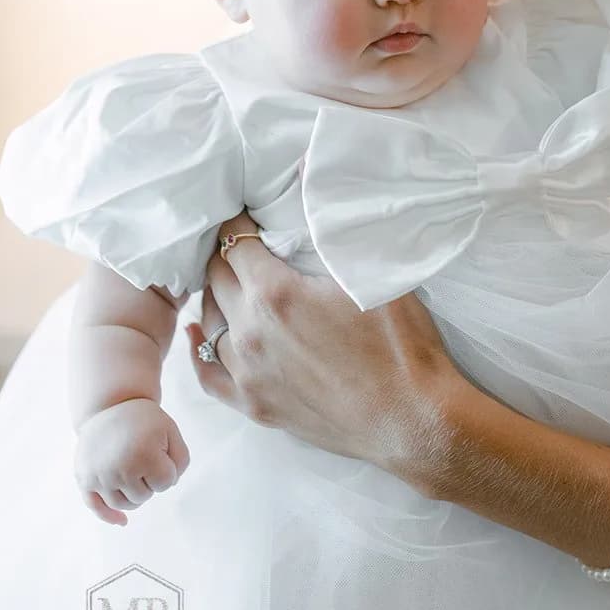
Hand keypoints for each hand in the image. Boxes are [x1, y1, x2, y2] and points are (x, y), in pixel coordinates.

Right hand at [74, 399, 190, 525]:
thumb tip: (168, 486)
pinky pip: (95, 506)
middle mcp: (119, 469)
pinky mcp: (84, 478)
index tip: (161, 452)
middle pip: (145, 496)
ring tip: (134, 470)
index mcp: (144, 455)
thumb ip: (181, 460)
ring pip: (124, 504)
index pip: (166, 483)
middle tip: (144, 456)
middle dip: (149, 481)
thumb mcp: (172, 431)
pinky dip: (108, 516)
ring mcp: (99, 475)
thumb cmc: (145, 421)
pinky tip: (122, 522)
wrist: (111, 405)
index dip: (167, 469)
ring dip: (134, 494)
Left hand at [184, 212, 465, 481]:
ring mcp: (248, 374)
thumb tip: (312, 191)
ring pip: (209, 322)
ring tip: (235, 283)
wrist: (411, 419)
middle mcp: (250, 333)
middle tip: (245, 244)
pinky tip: (197, 332)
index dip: (242, 223)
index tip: (250, 214)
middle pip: (216, 278)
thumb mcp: (372, 274)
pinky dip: (199, 348)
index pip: (236, 243)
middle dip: (228, 254)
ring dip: (218, 296)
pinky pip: (208, 374)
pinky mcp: (256, 406)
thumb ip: (333, 233)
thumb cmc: (400, 345)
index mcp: (275, 294)